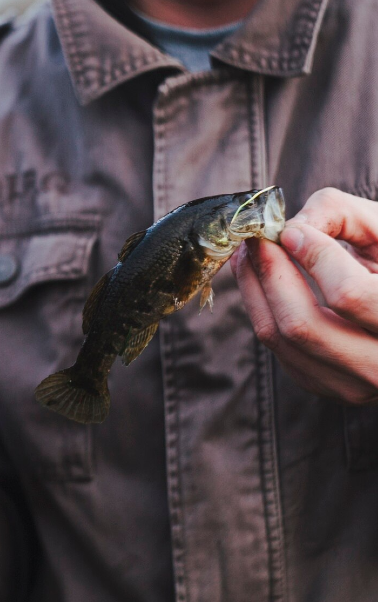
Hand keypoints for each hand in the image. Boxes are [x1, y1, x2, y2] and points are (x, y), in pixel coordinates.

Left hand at [232, 187, 377, 404]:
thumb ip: (342, 216)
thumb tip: (289, 232)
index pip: (350, 295)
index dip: (315, 258)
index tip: (292, 230)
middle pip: (302, 325)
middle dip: (270, 273)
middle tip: (256, 239)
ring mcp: (353, 384)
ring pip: (280, 338)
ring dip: (254, 289)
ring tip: (249, 253)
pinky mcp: (325, 385)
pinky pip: (277, 348)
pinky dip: (262, 309)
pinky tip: (261, 280)